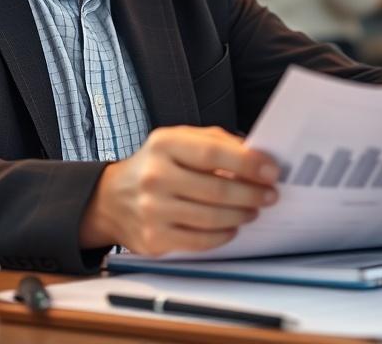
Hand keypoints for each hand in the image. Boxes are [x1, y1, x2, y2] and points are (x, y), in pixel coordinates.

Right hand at [80, 126, 279, 255]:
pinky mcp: (154, 238)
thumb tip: (256, 157)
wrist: (110, 198)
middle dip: (251, 193)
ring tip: (253, 210)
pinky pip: (200, 241)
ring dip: (241, 215)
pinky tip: (232, 227)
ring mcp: (152, 210)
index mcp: (164, 144)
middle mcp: (155, 176)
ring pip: (212, 218)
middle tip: (270, 194)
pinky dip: (223, 235)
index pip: (212, 152)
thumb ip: (215, 142)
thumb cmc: (156, 165)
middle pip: (216, 189)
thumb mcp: (179, 141)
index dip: (247, 163)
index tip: (271, 170)